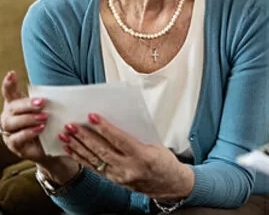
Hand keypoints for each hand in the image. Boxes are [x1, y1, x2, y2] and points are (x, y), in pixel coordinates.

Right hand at [1, 71, 49, 163]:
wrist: (52, 148)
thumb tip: (66, 90)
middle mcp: (9, 117)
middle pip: (12, 107)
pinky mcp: (14, 145)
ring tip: (44, 118)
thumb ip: (51, 102)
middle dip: (27, 104)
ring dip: (28, 119)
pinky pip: (16, 138)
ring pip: (11, 122)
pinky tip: (40, 129)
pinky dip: (28, 133)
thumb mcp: (52, 110)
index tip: (12, 74)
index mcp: (17, 105)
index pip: (10, 92)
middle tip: (42, 103)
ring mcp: (10, 131)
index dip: (9, 84)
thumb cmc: (51, 124)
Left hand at [60, 113, 193, 200]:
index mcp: (143, 156)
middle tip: (71, 125)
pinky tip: (70, 149)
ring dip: (78, 146)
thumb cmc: (165, 162)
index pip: (120, 140)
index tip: (92, 117)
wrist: (169, 185)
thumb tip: (117, 122)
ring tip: (65, 135)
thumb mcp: (156, 146)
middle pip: (102, 150)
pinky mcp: (113, 180)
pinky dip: (80, 158)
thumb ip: (137, 136)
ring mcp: (119, 176)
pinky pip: (93, 168)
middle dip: (84, 137)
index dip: (105, 128)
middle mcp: (129, 168)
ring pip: (94, 160)